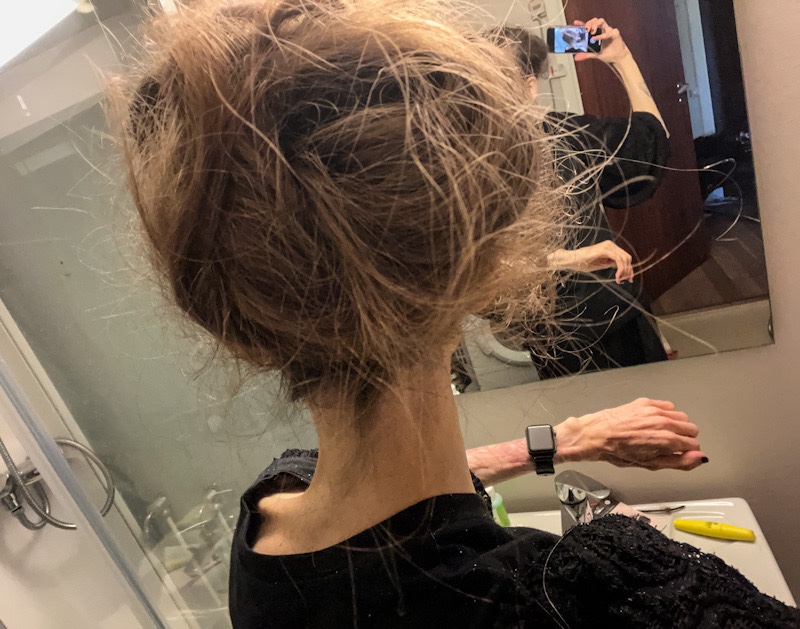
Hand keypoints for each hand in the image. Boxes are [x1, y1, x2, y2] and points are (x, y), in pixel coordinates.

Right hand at [549, 240, 633, 283]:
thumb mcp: (600, 264)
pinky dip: (620, 269)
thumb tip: (621, 267)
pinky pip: (618, 260)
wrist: (571, 260)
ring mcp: (608, 246)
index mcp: (610, 247)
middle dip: (629, 270)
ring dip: (625, 271)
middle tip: (627, 280)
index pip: (625, 257)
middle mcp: (610, 245)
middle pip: (627, 257)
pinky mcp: (605, 250)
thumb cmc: (582, 263)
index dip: (629, 268)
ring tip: (619, 280)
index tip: (629, 278)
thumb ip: (610, 263)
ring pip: (624, 259)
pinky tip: (616, 277)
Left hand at [555, 398, 708, 470]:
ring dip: (677, 426)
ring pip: (682, 417)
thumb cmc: (618, 453)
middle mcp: (663, 422)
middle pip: (691, 429)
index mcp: (666, 440)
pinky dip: (666, 414)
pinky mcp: (646, 402)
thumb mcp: (650, 464)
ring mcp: (654, 410)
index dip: (687, 452)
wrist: (595, 434)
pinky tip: (653, 422)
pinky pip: (668, 406)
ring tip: (660, 434)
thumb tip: (701, 458)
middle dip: (685, 438)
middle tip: (669, 445)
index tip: (677, 454)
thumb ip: (678, 462)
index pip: (694, 445)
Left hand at [573, 18, 630, 63]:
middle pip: (595, 20)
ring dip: (595, 25)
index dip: (582, 23)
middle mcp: (602, 30)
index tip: (576, 23)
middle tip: (586, 30)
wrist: (617, 58)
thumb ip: (586, 54)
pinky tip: (595, 38)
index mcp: (597, 33)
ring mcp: (609, 31)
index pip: (589, 26)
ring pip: (601, 21)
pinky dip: (601, 35)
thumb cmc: (607, 54)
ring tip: (591, 32)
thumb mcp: (594, 54)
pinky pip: (608, 32)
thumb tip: (576, 57)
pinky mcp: (615, 34)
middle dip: (589, 23)